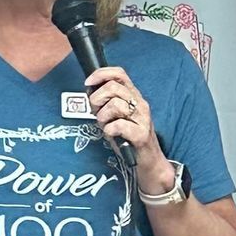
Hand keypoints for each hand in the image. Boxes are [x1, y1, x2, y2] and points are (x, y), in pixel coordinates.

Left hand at [83, 65, 168, 186]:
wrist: (147, 161)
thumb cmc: (128, 138)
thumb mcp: (115, 115)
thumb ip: (105, 102)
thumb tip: (89, 90)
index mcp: (133, 96)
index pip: (119, 74)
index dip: (101, 74)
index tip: (88, 83)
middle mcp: (139, 103)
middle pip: (113, 87)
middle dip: (97, 100)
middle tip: (97, 113)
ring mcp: (142, 118)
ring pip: (115, 105)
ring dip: (103, 117)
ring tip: (106, 126)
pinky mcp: (141, 135)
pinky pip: (119, 125)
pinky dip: (109, 130)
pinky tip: (111, 135)